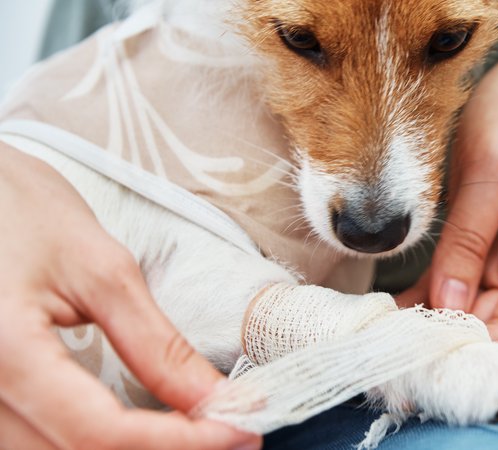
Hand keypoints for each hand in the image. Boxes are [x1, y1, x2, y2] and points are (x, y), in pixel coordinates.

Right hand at [0, 144, 259, 448]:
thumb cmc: (20, 209)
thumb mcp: (101, 270)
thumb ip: (157, 345)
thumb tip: (215, 398)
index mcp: (5, 353)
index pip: (104, 433)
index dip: (182, 443)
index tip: (242, 431)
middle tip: (229, 431)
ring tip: (193, 430)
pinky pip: (35, 443)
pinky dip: (94, 445)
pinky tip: (141, 432)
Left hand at [398, 20, 497, 342]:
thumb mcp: (491, 170)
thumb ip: (470, 237)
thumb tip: (449, 300)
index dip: (474, 343)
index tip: (424, 351)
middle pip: (493, 322)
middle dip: (446, 336)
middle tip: (389, 343)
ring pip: (471, 307)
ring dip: (432, 319)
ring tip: (384, 330)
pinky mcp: (487, 244)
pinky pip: (458, 282)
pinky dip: (429, 296)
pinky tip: (395, 306)